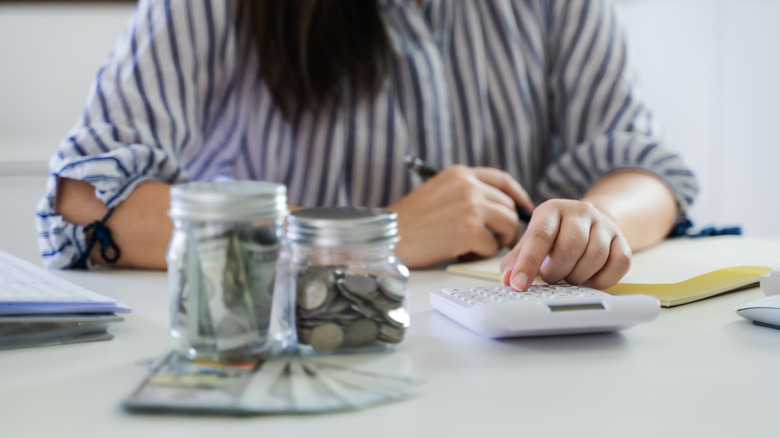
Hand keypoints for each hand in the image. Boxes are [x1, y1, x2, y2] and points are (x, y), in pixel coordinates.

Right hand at [387, 165, 533, 267]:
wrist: (388, 237)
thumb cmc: (408, 221)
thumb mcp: (437, 192)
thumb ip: (464, 192)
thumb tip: (496, 206)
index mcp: (460, 174)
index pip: (502, 180)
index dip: (518, 195)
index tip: (525, 208)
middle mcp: (468, 186)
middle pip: (508, 206)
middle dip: (507, 225)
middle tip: (497, 240)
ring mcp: (470, 207)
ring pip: (508, 225)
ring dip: (497, 240)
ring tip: (477, 246)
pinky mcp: (469, 231)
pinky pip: (492, 246)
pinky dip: (480, 254)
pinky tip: (462, 253)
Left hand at [499, 199, 630, 290]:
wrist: (589, 223)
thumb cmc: (555, 236)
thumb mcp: (532, 241)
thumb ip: (517, 259)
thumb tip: (508, 279)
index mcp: (552, 209)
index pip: (539, 236)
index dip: (528, 263)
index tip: (518, 284)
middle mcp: (580, 212)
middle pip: (570, 248)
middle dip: (556, 272)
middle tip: (550, 277)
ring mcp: (604, 225)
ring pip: (595, 257)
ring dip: (578, 277)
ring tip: (568, 276)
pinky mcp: (622, 240)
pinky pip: (619, 264)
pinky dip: (602, 280)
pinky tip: (588, 280)